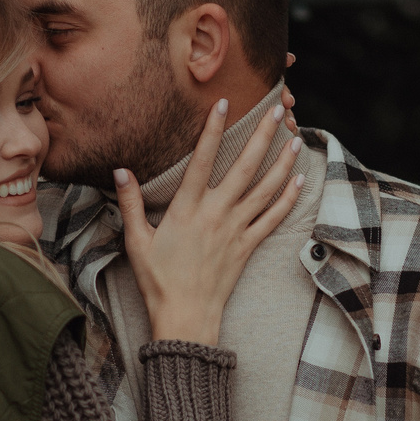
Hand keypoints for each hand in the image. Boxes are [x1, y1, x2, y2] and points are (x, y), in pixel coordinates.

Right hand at [116, 98, 301, 346]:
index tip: (222, 103)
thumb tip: (120, 170)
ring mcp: (235, 230)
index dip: (212, 129)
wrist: (185, 318)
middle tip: (277, 109)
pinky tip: (299, 179)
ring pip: (265, 189)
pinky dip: (288, 198)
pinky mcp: (247, 247)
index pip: (201, 160)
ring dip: (282, 162)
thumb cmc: (157, 281)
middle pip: (244, 167)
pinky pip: (273, 219)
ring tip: (295, 137)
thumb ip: (131, 203)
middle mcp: (216, 214)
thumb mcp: (136, 241)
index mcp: (187, 209)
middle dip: (262, 136)